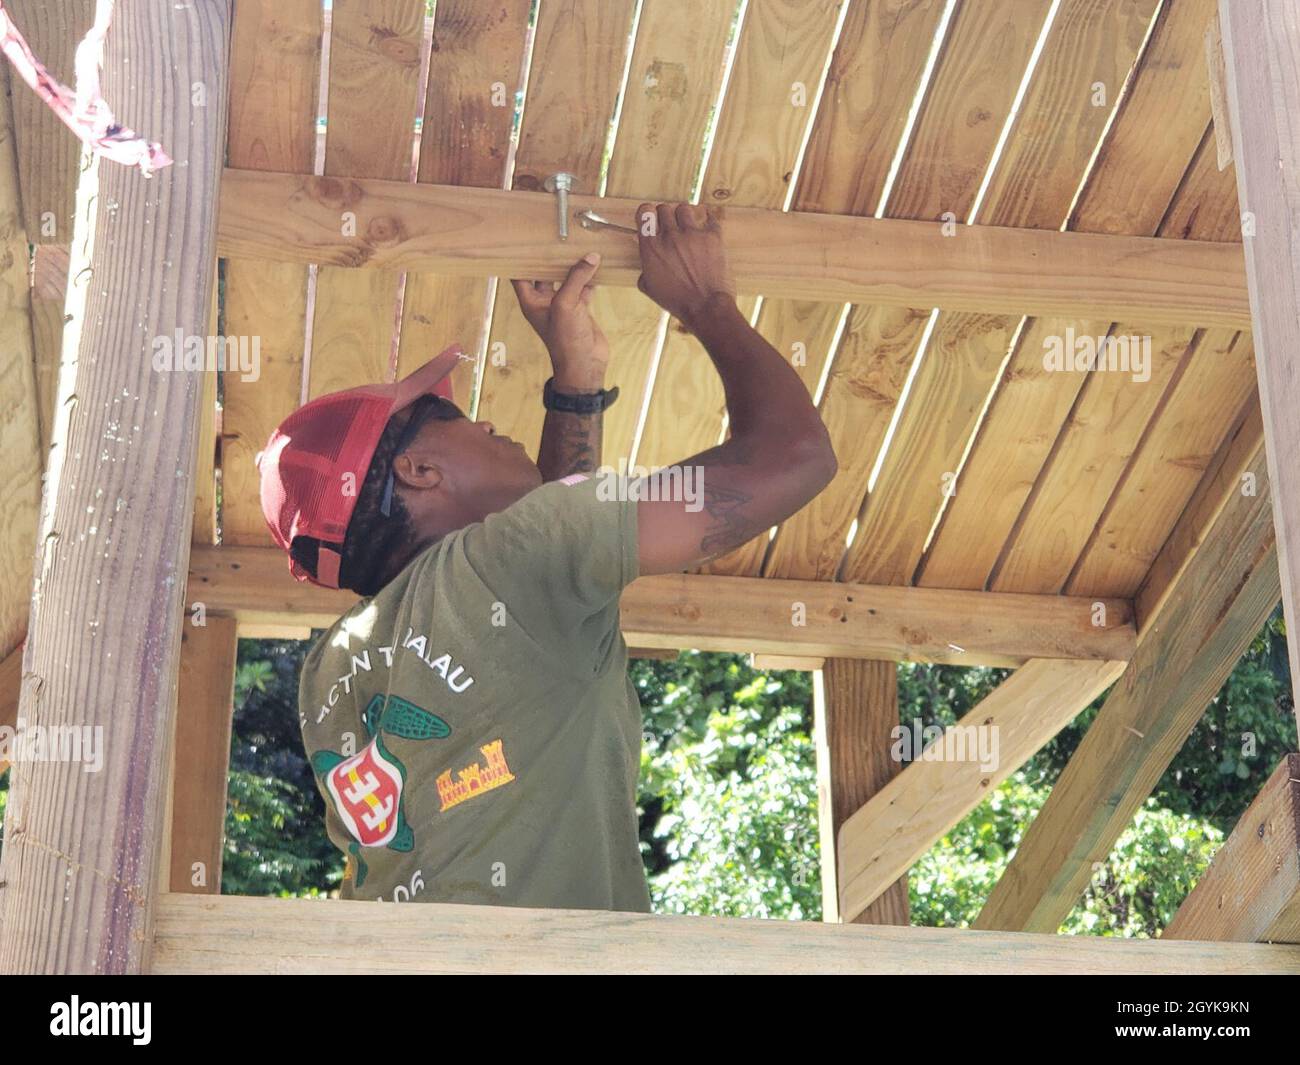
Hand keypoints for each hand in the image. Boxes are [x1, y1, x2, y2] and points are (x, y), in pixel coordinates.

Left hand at [512, 254, 608, 390]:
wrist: (585, 364)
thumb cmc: (566, 341)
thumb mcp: (566, 304)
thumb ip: (576, 278)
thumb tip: (590, 257)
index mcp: (531, 301)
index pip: (519, 275)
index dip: (520, 258)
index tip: (524, 241)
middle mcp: (544, 302)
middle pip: (543, 273)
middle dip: (549, 257)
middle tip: (556, 236)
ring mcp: (563, 305)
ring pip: (565, 279)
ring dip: (572, 266)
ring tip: (578, 246)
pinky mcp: (580, 309)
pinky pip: (583, 288)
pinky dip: (589, 278)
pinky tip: (596, 266)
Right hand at [635, 202, 736, 328]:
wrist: (706, 307)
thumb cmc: (677, 301)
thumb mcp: (650, 288)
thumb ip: (644, 268)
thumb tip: (646, 260)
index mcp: (651, 247)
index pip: (644, 211)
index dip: (647, 213)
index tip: (652, 218)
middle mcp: (670, 236)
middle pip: (664, 208)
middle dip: (666, 216)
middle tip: (671, 226)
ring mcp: (692, 234)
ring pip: (684, 208)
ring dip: (684, 216)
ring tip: (688, 226)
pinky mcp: (712, 236)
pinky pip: (709, 217)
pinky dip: (707, 219)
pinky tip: (706, 224)